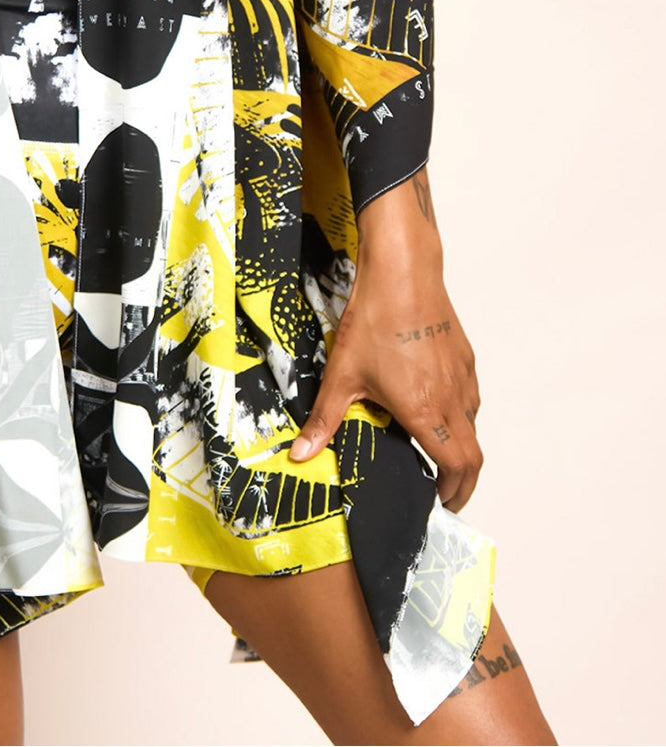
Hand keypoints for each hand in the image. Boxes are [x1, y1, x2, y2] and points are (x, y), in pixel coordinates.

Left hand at [287, 169, 483, 512]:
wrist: (402, 272)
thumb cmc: (374, 321)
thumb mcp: (342, 374)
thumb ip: (324, 420)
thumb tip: (300, 455)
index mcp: (425, 411)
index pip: (456, 467)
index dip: (454, 492)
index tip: (441, 502)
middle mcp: (452, 398)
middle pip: (474, 455)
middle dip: (462, 481)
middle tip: (445, 491)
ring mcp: (462, 375)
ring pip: (473, 424)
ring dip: (461, 446)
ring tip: (436, 451)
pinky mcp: (464, 355)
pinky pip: (470, 396)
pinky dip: (461, 415)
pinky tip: (435, 406)